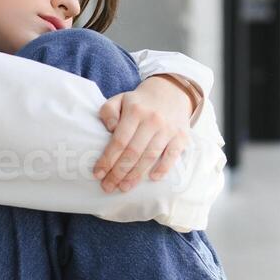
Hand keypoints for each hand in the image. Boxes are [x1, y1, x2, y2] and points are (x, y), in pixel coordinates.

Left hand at [94, 77, 193, 192]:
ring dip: (136, 175)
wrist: (171, 91)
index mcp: (135, 111)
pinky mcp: (181, 136)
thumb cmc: (140, 102)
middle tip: (108, 187)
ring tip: (124, 187)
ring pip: (150, 156)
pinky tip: (152, 178)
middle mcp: (152, 120)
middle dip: (118, 172)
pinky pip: (172, 156)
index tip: (98, 173)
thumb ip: (108, 112)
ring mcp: (168, 129)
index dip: (108, 159)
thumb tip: (110, 130)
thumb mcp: (120, 99)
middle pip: (133, 152)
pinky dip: (163, 169)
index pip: (119, 140)